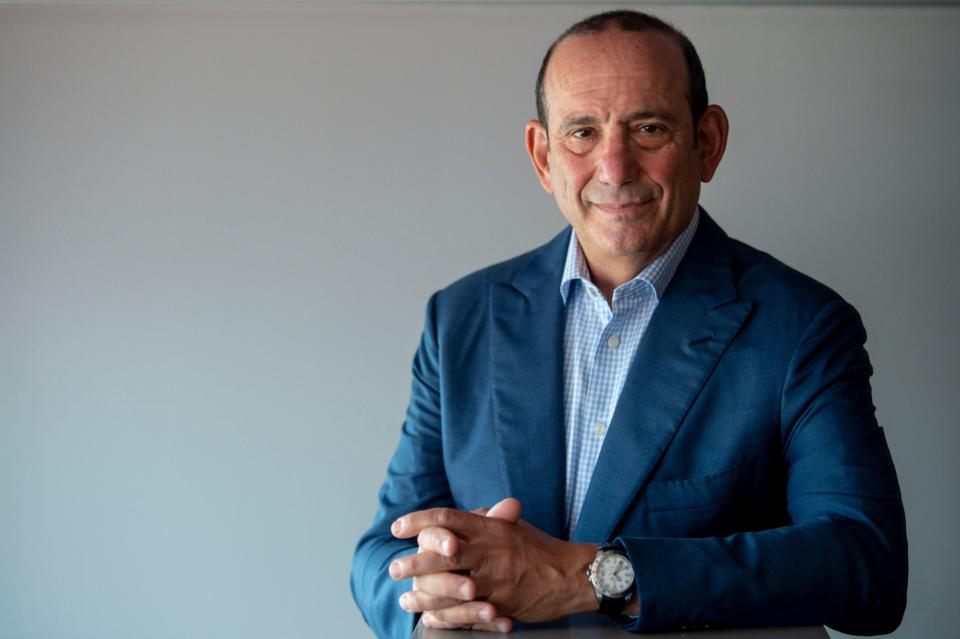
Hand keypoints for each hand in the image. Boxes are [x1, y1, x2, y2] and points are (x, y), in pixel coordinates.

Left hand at [390, 498, 598, 624]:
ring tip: (405, 598)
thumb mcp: (512, 527)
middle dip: (415, 561)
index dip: (419, 521)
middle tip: (395, 568)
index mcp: (490, 527)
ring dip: (424, 592)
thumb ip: (485, 521)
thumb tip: (458, 517)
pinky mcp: (501, 604)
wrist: (571, 575)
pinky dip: (446, 614)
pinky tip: (430, 615)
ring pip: (451, 586)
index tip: (399, 528)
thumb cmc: (539, 549)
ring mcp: (495, 579)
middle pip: (444, 553)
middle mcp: (490, 551)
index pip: (447, 518)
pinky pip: (467, 611)